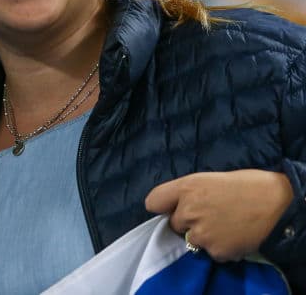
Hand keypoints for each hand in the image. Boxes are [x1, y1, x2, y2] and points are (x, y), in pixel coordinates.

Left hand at [145, 169, 292, 260]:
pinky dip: (221, 248)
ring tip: (226, 226)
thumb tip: (178, 205)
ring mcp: (201, 233)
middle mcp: (188, 211)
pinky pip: (212, 252)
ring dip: (205, 236)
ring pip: (192, 240)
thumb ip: (189, 192)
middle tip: (211, 216)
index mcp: (186, 188)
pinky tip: (235, 236)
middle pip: (174, 223)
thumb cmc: (248, 185)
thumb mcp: (210, 179)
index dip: (164, 206)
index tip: (171, 208)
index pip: (153, 202)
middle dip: (188, 222)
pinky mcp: (216, 251)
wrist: (279, 203)